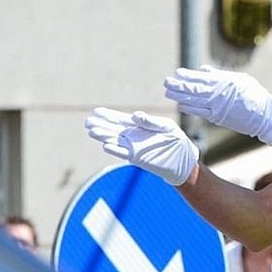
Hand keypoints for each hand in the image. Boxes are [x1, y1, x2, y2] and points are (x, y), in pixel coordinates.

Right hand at [84, 107, 198, 185]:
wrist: (183, 160)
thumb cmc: (176, 140)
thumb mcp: (166, 127)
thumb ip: (150, 122)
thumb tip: (135, 115)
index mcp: (139, 126)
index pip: (121, 119)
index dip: (108, 115)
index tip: (96, 111)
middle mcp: (133, 136)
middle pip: (113, 129)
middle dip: (101, 125)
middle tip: (88, 122)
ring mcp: (134, 147)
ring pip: (115, 140)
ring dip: (104, 136)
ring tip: (92, 131)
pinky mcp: (137, 158)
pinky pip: (123, 153)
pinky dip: (115, 149)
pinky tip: (105, 144)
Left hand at [163, 65, 271, 144]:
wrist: (265, 116)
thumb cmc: (254, 95)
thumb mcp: (239, 79)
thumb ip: (220, 75)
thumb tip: (204, 70)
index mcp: (224, 82)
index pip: (201, 78)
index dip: (188, 76)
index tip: (177, 73)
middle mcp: (219, 93)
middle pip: (194, 89)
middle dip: (179, 85)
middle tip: (166, 82)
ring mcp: (217, 106)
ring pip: (194, 101)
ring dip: (179, 96)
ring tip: (168, 92)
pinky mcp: (218, 117)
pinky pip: (200, 112)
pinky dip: (189, 108)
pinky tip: (180, 105)